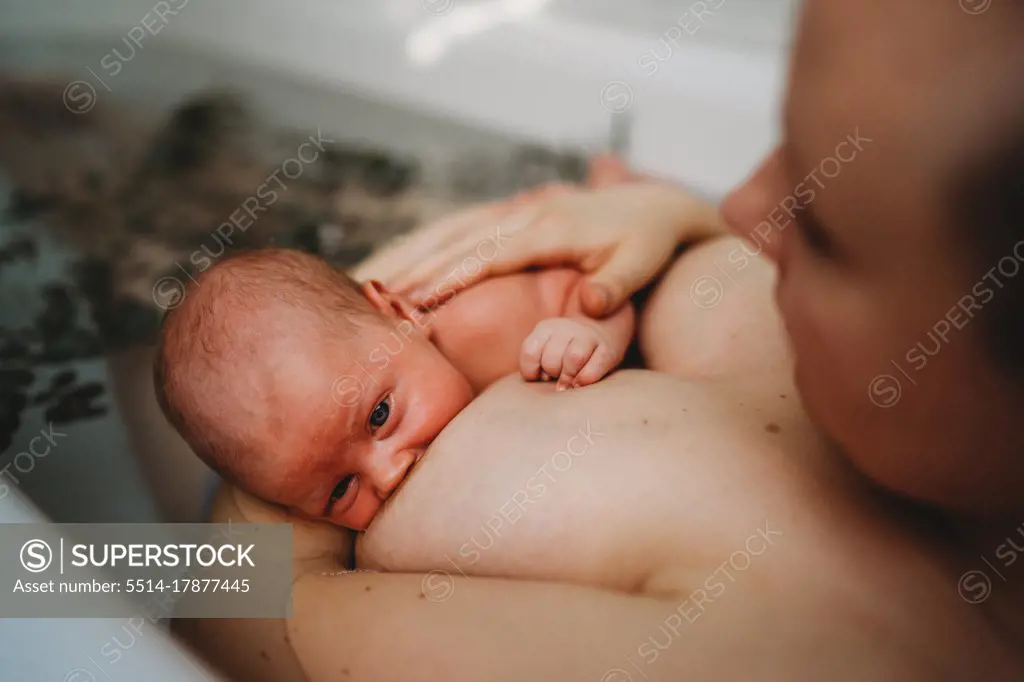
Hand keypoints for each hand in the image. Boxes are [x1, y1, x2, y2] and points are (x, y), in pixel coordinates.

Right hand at [394, 182, 725, 317]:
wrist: (656, 206)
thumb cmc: (648, 243)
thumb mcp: (641, 265)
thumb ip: (616, 287)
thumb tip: (591, 305)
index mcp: (551, 228)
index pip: (490, 256)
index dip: (451, 278)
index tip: (417, 300)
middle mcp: (528, 214)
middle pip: (460, 241)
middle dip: (417, 267)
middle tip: (374, 296)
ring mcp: (520, 210)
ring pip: (455, 230)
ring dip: (415, 252)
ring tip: (374, 279)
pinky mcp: (517, 214)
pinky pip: (465, 228)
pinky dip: (432, 244)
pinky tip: (406, 260)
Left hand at [519, 317, 620, 390]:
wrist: (601, 327)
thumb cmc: (565, 351)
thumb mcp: (545, 350)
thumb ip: (536, 364)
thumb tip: (542, 382)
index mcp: (545, 328)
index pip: (529, 354)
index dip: (532, 371)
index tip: (540, 374)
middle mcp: (565, 328)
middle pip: (551, 359)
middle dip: (552, 374)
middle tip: (557, 376)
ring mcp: (588, 336)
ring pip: (573, 359)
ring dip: (568, 377)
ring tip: (569, 382)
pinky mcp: (607, 349)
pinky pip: (593, 368)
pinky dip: (585, 380)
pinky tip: (580, 383)